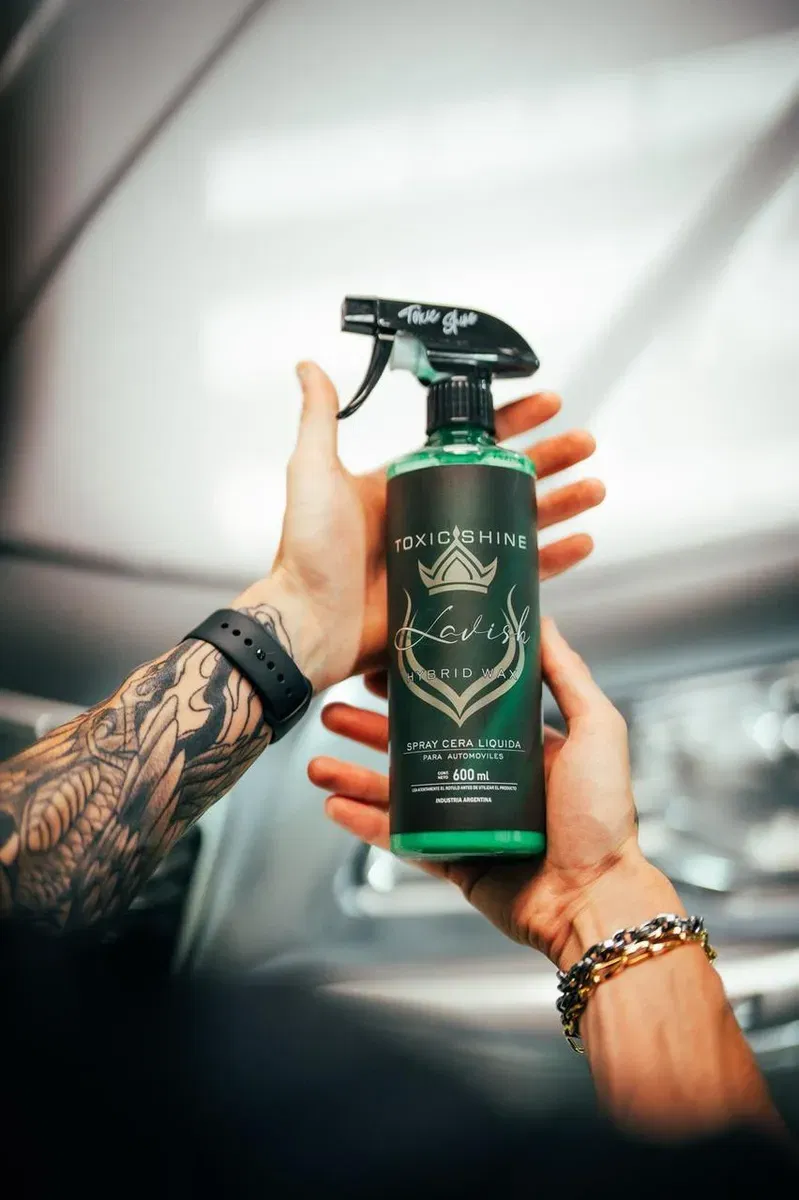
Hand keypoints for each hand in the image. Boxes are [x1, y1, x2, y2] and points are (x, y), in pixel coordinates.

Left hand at [240, 362, 603, 691]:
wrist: (311, 627)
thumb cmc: (308, 556)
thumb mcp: (314, 475)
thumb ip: (319, 420)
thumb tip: (310, 367)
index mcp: (406, 485)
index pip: (469, 443)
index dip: (512, 422)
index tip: (546, 404)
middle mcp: (434, 517)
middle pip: (507, 479)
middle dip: (551, 461)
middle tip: (584, 445)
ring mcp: (452, 559)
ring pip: (520, 524)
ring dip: (560, 506)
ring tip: (592, 490)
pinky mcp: (462, 597)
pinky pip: (517, 574)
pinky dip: (552, 560)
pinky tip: (579, 545)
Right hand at [309, 619, 670, 967]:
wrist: (596, 898)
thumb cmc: (602, 817)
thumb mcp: (596, 730)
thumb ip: (568, 676)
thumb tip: (542, 619)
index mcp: (517, 746)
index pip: (455, 704)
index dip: (416, 687)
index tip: (380, 668)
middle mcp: (486, 778)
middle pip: (415, 746)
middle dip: (369, 730)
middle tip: (333, 713)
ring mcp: (465, 821)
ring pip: (398, 792)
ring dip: (355, 775)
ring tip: (316, 762)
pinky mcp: (453, 860)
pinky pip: (400, 838)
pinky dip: (365, 823)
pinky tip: (333, 805)